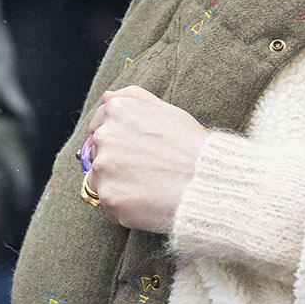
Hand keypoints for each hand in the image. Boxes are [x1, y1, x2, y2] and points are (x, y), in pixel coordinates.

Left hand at [80, 85, 208, 232]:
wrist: (208, 181)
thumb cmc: (192, 146)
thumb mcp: (167, 110)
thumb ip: (134, 97)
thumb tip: (107, 97)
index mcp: (117, 112)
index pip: (97, 125)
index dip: (115, 139)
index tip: (131, 150)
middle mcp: (105, 136)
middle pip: (96, 154)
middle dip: (114, 162)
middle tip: (145, 170)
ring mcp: (104, 169)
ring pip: (99, 180)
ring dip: (116, 185)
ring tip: (148, 186)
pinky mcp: (109, 198)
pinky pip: (108, 205)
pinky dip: (124, 206)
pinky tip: (148, 201)